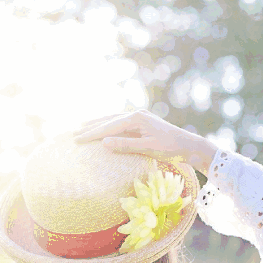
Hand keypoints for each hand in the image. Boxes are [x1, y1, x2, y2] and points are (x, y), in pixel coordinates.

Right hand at [73, 110, 217, 174]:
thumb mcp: (148, 148)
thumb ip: (126, 145)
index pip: (109, 126)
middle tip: (73, 135)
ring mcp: (140, 117)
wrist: (189, 145)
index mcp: (136, 118)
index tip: (77, 140)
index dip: (92, 134)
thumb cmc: (171, 148)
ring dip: (98, 124)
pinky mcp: (143, 123)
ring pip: (113, 120)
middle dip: (91, 127)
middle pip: (108, 120)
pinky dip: (109, 126)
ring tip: (82, 128)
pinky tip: (103, 129)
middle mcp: (136, 114)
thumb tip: (103, 142)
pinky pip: (120, 123)